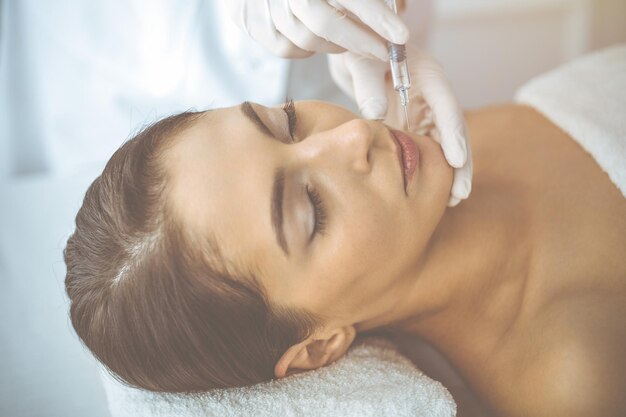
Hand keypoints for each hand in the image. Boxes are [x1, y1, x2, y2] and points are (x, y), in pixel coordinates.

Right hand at [222, 0, 407, 60]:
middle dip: (361, 42)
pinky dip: (310, 48)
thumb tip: (397, 7)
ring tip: (356, 40)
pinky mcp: (256, 26)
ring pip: (309, 40)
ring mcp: (269, 9)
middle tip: (385, 51)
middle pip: (327, 24)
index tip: (401, 36)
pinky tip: (322, 38)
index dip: (377, 17)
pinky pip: (290, 49)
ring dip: (338, 45)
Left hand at [329, 48, 472, 206]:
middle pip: (453, 132)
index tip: (457, 160)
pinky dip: (431, 171)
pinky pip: (426, 150)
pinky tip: (432, 194)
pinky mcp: (413, 126)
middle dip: (460, 163)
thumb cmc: (362, 53)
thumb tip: (377, 117)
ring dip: (450, 173)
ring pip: (443, 146)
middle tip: (459, 193)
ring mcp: (425, 113)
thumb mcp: (362, 64)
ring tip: (451, 201)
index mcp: (430, 77)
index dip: (454, 135)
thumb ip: (369, 87)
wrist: (357, 54)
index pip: (448, 107)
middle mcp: (433, 97)